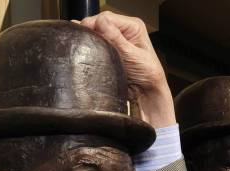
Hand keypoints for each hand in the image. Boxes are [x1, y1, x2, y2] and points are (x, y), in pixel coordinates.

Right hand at [80, 12, 175, 127]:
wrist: (146, 93)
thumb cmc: (147, 75)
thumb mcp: (132, 55)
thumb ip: (116, 39)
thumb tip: (101, 22)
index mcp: (133, 26)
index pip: (108, 17)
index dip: (94, 23)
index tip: (84, 31)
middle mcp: (124, 30)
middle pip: (99, 23)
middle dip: (90, 30)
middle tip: (82, 40)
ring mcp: (116, 40)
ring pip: (96, 33)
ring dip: (89, 38)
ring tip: (82, 44)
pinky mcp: (109, 50)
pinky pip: (96, 43)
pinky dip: (90, 44)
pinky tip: (83, 46)